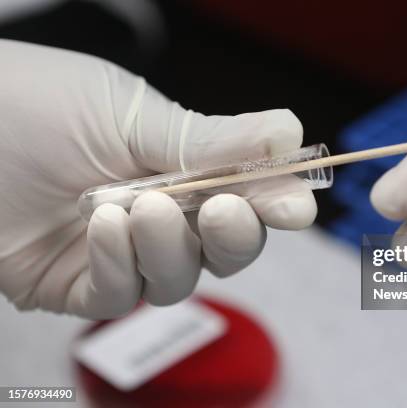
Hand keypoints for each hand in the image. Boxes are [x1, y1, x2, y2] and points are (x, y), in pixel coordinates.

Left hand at [0, 40, 315, 318]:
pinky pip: (123, 296)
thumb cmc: (32, 104)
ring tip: (142, 207)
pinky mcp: (80, 285)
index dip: (273, 204)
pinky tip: (106, 226)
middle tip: (226, 208)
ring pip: (179, 278)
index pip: (245, 196)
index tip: (295, 205)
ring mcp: (121, 254)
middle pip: (224, 250)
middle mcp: (159, 216)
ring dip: (171, 247)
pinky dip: (124, 266)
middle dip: (235, 235)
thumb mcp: (129, 114)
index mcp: (180, 168)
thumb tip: (291, 135)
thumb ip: (211, 140)